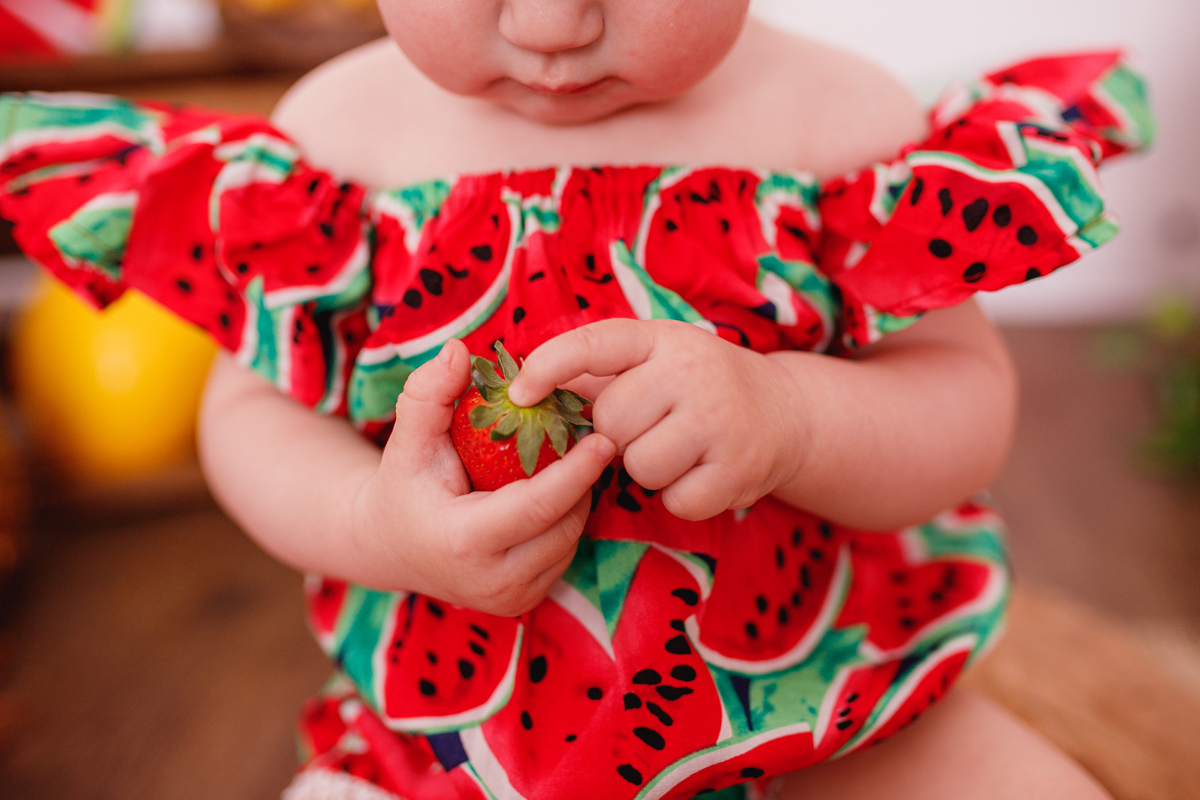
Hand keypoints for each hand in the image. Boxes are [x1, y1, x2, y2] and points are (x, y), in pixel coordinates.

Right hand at [356, 339, 615, 615]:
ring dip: (578, 500)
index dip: (577, 471)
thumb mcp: (409, 437)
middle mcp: (491, 581)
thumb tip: (457, 350)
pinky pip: (563, 555)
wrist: (389, 545)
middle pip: (564, 525)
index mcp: (463, 542)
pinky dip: (566, 522)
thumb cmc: (403, 483)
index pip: (539, 506)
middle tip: (592, 437)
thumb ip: (429, 393)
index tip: (603, 437)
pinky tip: (557, 491)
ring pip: (570, 541)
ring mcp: (509, 598)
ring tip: (573, 460)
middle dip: (583, 481)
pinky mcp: (522, 603)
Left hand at [508, 319, 806, 520]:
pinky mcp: (738, 469)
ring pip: (639, 465)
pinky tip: (702, 472)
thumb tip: (522, 395)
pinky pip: (674, 500)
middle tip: (653, 427)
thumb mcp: (653, 361)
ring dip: (648, 469)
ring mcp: (719, 420)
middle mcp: (692, 371)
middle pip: (610, 422)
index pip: (592, 344)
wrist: (784, 413)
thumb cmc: (694, 389)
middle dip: (618, 436)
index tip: (519, 393)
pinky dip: (681, 496)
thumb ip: (594, 375)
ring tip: (678, 449)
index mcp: (661, 338)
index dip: (548, 368)